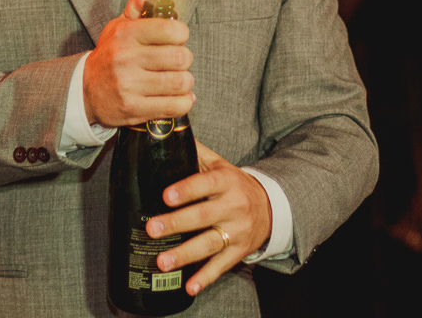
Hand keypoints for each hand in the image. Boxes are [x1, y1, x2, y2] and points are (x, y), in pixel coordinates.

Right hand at [82, 0, 193, 126]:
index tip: (178, 37)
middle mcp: (126, 59)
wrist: (85, 90)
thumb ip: (138, 4)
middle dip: (185, 59)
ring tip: (177, 79)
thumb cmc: (110, 56)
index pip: (170, 29)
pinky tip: (177, 97)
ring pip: (180, 82)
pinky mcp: (133, 109)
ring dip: (185, 82)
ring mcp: (129, 86)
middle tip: (178, 61)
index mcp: (125, 35)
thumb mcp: (119, 26)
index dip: (181, 33)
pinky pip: (174, 106)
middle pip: (180, 57)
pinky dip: (183, 102)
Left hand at [145, 142, 271, 296]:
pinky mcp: (239, 251)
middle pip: (203, 216)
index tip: (166, 195)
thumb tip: (163, 133)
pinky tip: (189, 287)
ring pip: (210, 243)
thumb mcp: (220, 164)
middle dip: (176, 223)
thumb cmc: (233, 184)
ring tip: (162, 262)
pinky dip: (205, 278)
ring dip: (185, 254)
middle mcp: (233, 206)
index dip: (186, 190)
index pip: (205, 184)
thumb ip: (194, 153)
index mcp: (226, 181)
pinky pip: (221, 266)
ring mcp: (237, 231)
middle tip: (151, 229)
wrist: (270, 207)